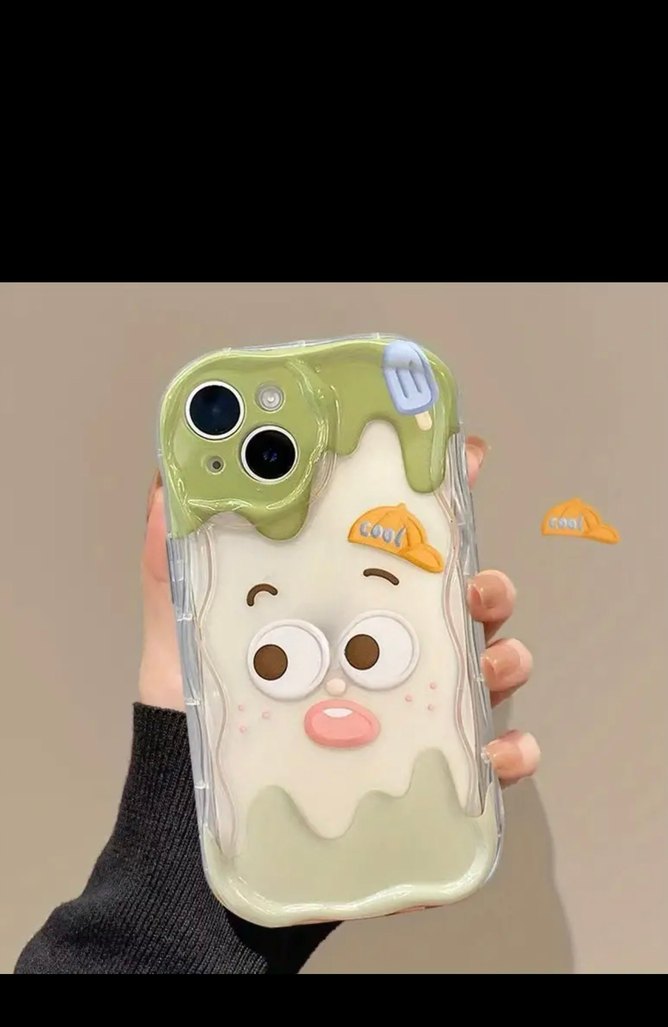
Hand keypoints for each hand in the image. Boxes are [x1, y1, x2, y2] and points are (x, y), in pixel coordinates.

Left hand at [140, 438, 538, 785]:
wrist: (200, 802)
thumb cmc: (204, 704)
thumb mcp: (188, 625)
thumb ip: (176, 560)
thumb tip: (167, 486)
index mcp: (348, 604)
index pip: (406, 549)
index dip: (442, 506)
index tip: (466, 469)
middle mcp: (390, 647)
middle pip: (464, 605)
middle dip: (488, 589)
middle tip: (478, 592)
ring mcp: (414, 707)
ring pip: (488, 671)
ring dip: (507, 660)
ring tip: (492, 667)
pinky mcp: (426, 770)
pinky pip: (485, 758)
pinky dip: (507, 751)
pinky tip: (499, 749)